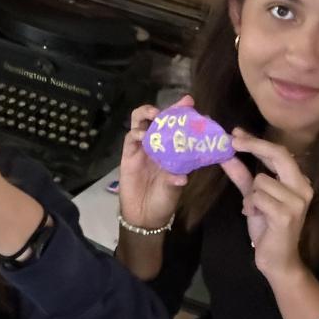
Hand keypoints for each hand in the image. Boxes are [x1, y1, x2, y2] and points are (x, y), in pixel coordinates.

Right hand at [118, 95, 193, 231]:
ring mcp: (142, 149)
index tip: (189, 102)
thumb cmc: (162, 202)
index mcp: (173, 151)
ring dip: (147, 114)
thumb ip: (174, 181)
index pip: (178, 128)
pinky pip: (131, 138)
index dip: (182, 114)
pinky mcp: (128, 155)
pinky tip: (142, 134)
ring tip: (154, 114)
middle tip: (176, 106)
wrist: (143, 216)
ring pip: (142, 122)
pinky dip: (136, 132)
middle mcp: (158, 146)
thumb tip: (182, 178)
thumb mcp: (173, 191)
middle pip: (160, 120)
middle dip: (167, 110)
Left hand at [221, 129, 312, 281]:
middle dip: (254, 145)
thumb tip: (227, 155)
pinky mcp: (286, 214)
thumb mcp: (253, 198)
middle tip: (232, 140)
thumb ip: (243, 177)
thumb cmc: (268, 228)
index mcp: (299, 181)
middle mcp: (303, 187)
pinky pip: (257, 197)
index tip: (236, 133)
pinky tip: (256, 217)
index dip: (257, 141)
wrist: (278, 260)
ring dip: (250, 196)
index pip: (280, 152)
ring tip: (256, 211)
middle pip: (278, 155)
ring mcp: (297, 201)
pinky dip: (251, 206)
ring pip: (261, 180)